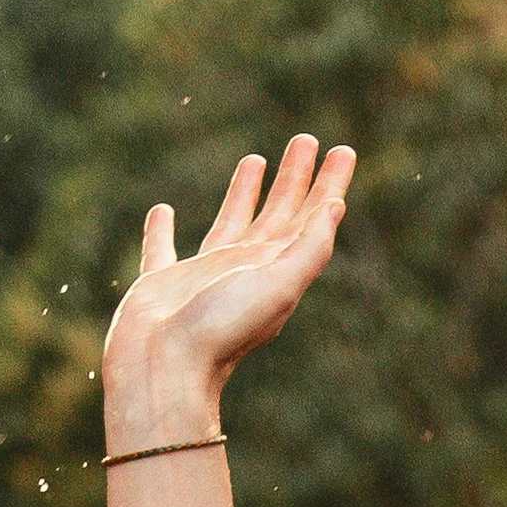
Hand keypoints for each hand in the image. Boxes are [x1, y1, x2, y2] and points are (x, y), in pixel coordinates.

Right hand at [101, 136, 355, 448]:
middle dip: (295, 178)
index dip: (329, 186)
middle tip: (306, 139)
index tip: (344, 151)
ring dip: (246, 192)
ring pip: (231, 222)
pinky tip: (162, 211)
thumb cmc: (221, 330)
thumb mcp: (277, 286)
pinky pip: (163, 248)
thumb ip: (308, 249)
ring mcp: (204, 276)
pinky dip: (162, 231)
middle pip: (278, 214)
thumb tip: (336, 205)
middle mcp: (245, 271)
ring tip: (256, 160)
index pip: (311, 220)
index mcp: (276, 271)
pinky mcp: (162, 284)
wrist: (165, 368)